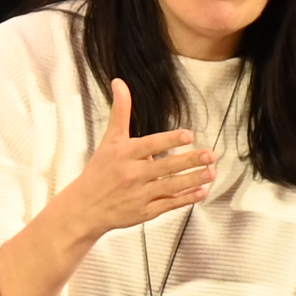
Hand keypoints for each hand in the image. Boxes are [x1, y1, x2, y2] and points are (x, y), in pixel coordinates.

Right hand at [51, 77, 219, 239]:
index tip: (188, 135)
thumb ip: (120, 112)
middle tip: (210, 154)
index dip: (170, 140)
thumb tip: (119, 82)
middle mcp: (131, 174)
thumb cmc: (99, 171)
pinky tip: (201, 192)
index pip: (150, 144)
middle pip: (164, 167)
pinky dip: (185, 199)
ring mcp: (138, 195)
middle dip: (189, 161)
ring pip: (170, 187)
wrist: (83, 208)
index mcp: (124, 154)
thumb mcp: (108, 140)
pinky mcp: (143, 213)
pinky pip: (168, 205)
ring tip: (211, 172)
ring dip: (193, 179)